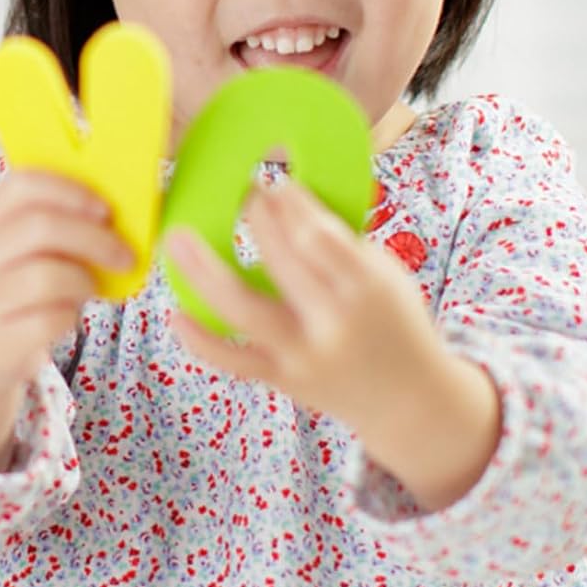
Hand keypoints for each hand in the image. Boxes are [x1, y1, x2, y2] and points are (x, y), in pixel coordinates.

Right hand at [0, 169, 135, 393]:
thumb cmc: (17, 286)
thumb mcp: (24, 249)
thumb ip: (58, 224)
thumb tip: (117, 216)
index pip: (23, 185)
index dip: (71, 191)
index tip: (106, 209)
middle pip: (40, 227)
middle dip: (94, 239)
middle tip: (125, 255)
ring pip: (47, 276)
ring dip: (84, 281)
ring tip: (90, 288)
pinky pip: (49, 320)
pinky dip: (70, 316)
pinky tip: (68, 315)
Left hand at [165, 174, 445, 435]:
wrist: (410, 403)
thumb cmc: (393, 321)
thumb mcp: (385, 274)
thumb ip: (340, 242)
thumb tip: (287, 196)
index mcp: (365, 289)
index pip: (320, 237)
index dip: (293, 205)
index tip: (276, 183)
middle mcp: (331, 323)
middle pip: (280, 261)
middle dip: (257, 218)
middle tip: (244, 193)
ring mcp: (301, 354)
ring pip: (243, 310)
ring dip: (204, 271)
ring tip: (177, 237)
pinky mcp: (281, 378)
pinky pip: (232, 360)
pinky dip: (200, 339)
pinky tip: (175, 312)